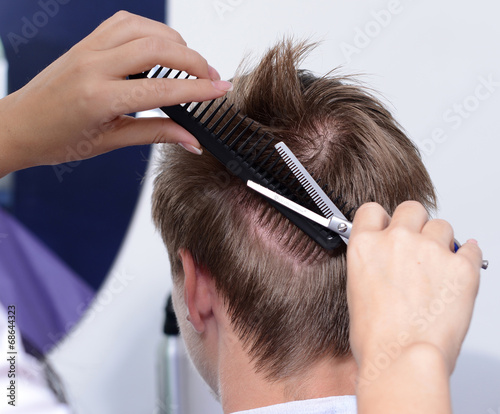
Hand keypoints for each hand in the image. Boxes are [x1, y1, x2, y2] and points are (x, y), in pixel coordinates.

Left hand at [0, 11, 232, 175]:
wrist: (19, 125)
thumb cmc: (57, 139)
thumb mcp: (110, 142)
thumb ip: (155, 134)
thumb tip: (191, 139)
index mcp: (98, 98)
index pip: (161, 90)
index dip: (197, 90)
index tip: (221, 90)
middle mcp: (93, 65)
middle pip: (158, 48)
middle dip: (194, 61)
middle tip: (213, 78)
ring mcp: (88, 48)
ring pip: (144, 28)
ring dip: (175, 42)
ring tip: (191, 63)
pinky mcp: (86, 41)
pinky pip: (124, 23)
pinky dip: (150, 31)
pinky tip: (160, 47)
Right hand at [347, 201, 482, 375]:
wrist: (402, 358)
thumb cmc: (377, 337)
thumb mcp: (356, 292)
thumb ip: (372, 266)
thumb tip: (385, 265)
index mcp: (365, 246)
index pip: (372, 210)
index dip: (382, 220)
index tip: (387, 228)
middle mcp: (397, 240)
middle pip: (411, 209)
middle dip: (415, 224)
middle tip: (417, 245)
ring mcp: (431, 250)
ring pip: (441, 226)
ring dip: (440, 241)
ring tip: (438, 268)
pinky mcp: (461, 266)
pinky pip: (471, 248)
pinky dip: (467, 257)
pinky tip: (457, 273)